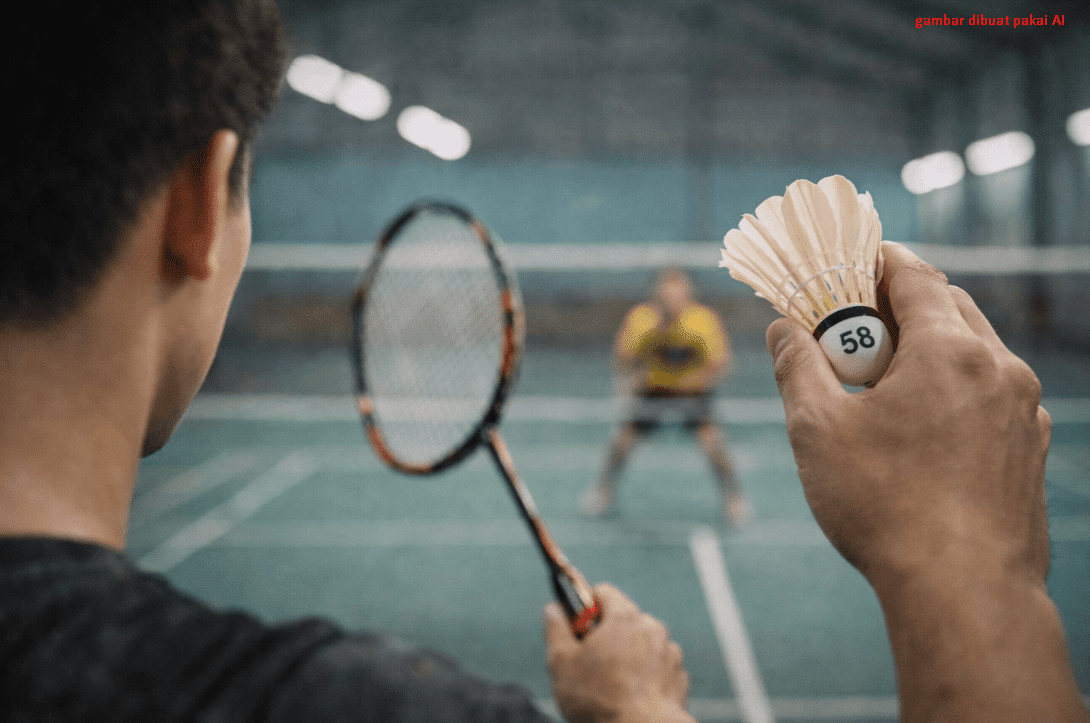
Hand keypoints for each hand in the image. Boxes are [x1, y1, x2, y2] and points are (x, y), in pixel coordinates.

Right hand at [544, 583, 692, 722]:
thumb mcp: (561, 662)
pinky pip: (657, 667)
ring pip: (641, 644)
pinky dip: (645, 676)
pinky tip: (631, 695)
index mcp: (624, 617)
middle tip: (589, 663)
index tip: (576, 630)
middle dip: (606, 636)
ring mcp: (669, 652)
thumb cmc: (600, 699)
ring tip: (611, 685)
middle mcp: (652, 627)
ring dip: (627, 656)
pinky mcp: (678, 676)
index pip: (603, 592)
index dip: (585, 608)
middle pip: (623, 619)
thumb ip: (555, 628)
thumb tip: (554, 609)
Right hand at [767, 241, 1087, 721]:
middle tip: (855, 327)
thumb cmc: (885, 507)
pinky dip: (954, 389)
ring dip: (928, 349)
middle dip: (900, 306)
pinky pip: (990, 395)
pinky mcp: (1031, 450)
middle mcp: (999, 370)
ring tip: (882, 384)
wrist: (963, 592)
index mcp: (951, 351)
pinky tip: (919, 428)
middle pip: (950, 308)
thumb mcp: (818, 430)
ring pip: (975, 353)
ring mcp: (1024, 411)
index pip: (916, 276)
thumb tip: (782, 329)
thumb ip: (797, 367)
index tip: (849, 262)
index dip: (878, 262)